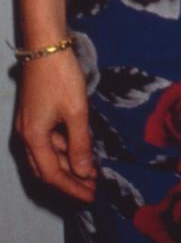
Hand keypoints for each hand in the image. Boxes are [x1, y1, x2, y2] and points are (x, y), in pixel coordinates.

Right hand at [16, 52, 96, 201]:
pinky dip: (64, 150)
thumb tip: (84, 172)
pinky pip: (48, 143)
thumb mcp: (77, 111)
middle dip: (70, 182)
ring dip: (68, 166)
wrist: (45, 46)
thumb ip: (80, 144)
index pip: (52, 175)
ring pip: (47, 157)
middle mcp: (26, 136)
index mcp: (33, 138)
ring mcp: (28, 126)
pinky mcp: (33, 117)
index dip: (72, 188)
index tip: (92, 196)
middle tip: (93, 189)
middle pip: (46, 170)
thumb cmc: (61, 77)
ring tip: (91, 173)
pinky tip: (80, 150)